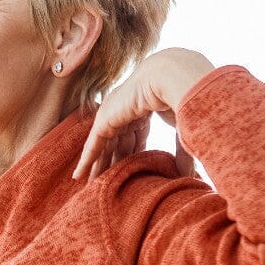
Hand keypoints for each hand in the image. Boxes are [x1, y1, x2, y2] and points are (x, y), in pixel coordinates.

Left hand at [73, 47, 214, 181]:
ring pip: (103, 147)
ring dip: (97, 166)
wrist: (170, 78)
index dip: (131, 157)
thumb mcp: (181, 130)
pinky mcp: (104, 120)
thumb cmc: (182, 98)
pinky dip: (86, 161)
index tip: (130, 175)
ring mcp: (113, 115)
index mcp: (144, 111)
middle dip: (112, 164)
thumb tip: (186, 175)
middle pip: (117, 144)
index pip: (135, 139)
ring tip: (91, 187)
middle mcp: (126, 112)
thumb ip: (182, 153)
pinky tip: (79, 177)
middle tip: (105, 185)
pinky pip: (93, 145)